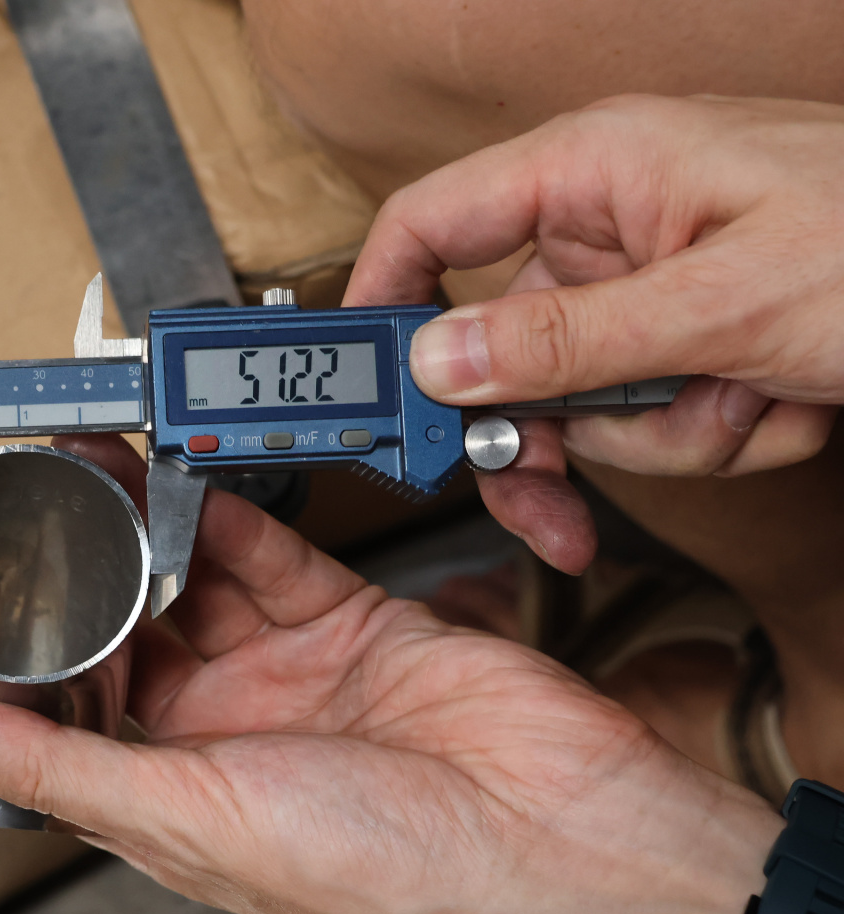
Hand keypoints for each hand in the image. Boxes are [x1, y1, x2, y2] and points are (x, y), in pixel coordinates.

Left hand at [0, 434, 778, 913]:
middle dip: (90, 578)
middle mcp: (230, 736)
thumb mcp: (195, 818)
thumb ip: (66, 769)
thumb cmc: (392, 872)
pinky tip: (186, 485)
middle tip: (44, 512)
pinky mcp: (353, 623)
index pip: (79, 721)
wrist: (556, 835)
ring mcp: (291, 676)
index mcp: (182, 799)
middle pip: (136, 640)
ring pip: (199, 588)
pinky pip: (274, 560)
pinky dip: (231, 522)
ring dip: (151, 535)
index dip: (33, 663)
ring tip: (100, 475)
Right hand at [344, 94, 843, 571]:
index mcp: (594, 170)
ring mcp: (654, 287)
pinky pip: (657, 419)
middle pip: (501, 351)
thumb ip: (568, 339)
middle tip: (558, 505)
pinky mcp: (695, 337)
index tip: (365, 395)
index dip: (379, 306)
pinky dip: (721, 433)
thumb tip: (438, 364)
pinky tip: (787, 398)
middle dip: (556, 433)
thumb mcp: (726, 301)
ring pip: (588, 405)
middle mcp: (610, 226)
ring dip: (674, 434)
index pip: (428, 226)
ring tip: (759, 397)